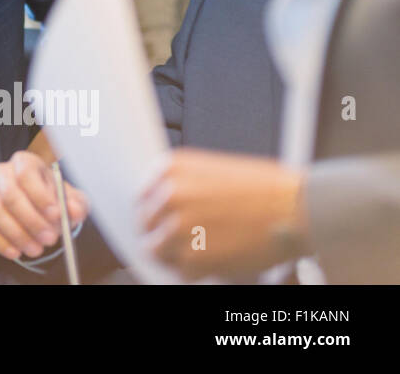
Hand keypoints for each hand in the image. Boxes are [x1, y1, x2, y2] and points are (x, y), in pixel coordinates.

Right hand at [0, 150, 88, 259]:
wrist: (40, 210)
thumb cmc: (53, 200)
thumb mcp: (71, 200)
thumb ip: (76, 204)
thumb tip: (73, 210)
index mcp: (25, 162)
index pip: (26, 173)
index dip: (40, 195)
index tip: (55, 214)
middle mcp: (3, 173)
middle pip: (9, 194)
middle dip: (31, 220)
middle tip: (48, 238)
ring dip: (17, 234)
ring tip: (36, 248)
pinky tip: (15, 251)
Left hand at [140, 147, 307, 280]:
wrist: (298, 208)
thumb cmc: (267, 189)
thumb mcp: (215, 170)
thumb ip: (185, 185)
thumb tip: (163, 207)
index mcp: (172, 168)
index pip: (142, 197)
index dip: (155, 213)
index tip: (162, 222)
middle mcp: (169, 193)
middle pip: (146, 224)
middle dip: (163, 234)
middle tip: (187, 240)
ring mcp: (178, 225)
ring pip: (157, 250)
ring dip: (177, 254)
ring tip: (205, 251)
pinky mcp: (193, 256)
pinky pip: (180, 271)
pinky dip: (196, 271)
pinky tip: (218, 259)